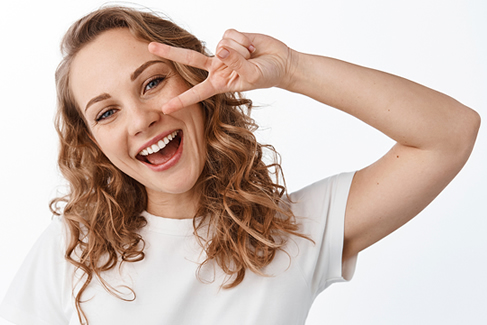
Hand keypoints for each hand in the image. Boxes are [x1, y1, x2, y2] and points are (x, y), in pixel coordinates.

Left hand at [148, 29, 294, 113]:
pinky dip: (243, 40)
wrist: (280, 62)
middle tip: (150, 47)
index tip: (165, 108)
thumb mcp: (252, 76)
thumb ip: (235, 63)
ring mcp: (222, 51)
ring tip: (252, 56)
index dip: (182, 100)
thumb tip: (219, 48)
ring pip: (222, 45)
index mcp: (219, 83)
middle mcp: (216, 67)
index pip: (197, 93)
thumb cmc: (267, 75)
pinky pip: (230, 35)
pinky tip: (251, 46)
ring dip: (241, 50)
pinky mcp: (229, 37)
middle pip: (189, 59)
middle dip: (170, 52)